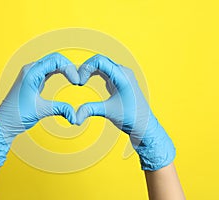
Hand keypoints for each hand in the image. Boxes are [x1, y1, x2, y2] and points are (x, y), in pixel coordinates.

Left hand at [0, 53, 78, 166]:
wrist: (4, 123)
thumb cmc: (16, 115)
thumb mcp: (41, 111)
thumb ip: (60, 109)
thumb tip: (75, 115)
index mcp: (31, 73)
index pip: (55, 60)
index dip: (69, 68)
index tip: (77, 81)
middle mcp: (30, 70)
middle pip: (55, 59)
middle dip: (69, 67)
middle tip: (78, 80)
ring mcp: (31, 75)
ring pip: (52, 64)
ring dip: (65, 69)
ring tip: (74, 78)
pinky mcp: (33, 81)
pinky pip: (49, 71)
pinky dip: (59, 73)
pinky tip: (66, 78)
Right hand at [76, 54, 175, 170]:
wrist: (144, 125)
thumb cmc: (131, 118)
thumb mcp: (108, 112)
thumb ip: (90, 110)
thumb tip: (74, 117)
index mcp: (122, 76)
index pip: (100, 61)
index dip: (86, 68)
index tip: (79, 82)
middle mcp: (123, 72)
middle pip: (100, 60)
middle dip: (86, 68)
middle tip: (77, 81)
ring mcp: (122, 76)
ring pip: (102, 64)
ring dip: (90, 70)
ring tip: (81, 81)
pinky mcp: (120, 81)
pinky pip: (105, 71)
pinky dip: (94, 73)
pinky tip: (87, 80)